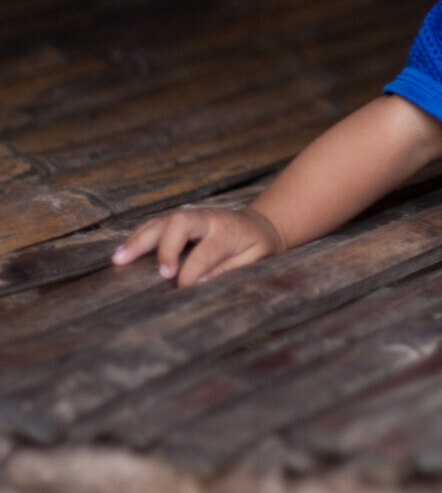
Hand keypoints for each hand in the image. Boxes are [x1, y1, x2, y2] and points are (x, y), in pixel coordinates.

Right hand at [111, 207, 284, 285]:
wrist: (259, 225)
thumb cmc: (257, 245)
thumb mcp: (256, 258)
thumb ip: (231, 269)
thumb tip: (200, 284)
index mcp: (227, 230)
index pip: (205, 252)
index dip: (193, 272)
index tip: (184, 289)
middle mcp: (206, 218)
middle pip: (179, 224)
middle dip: (165, 247)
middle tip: (160, 273)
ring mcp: (190, 217)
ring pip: (161, 223)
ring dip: (139, 241)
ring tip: (118, 260)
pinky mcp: (178, 220)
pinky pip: (154, 226)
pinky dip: (137, 237)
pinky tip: (121, 253)